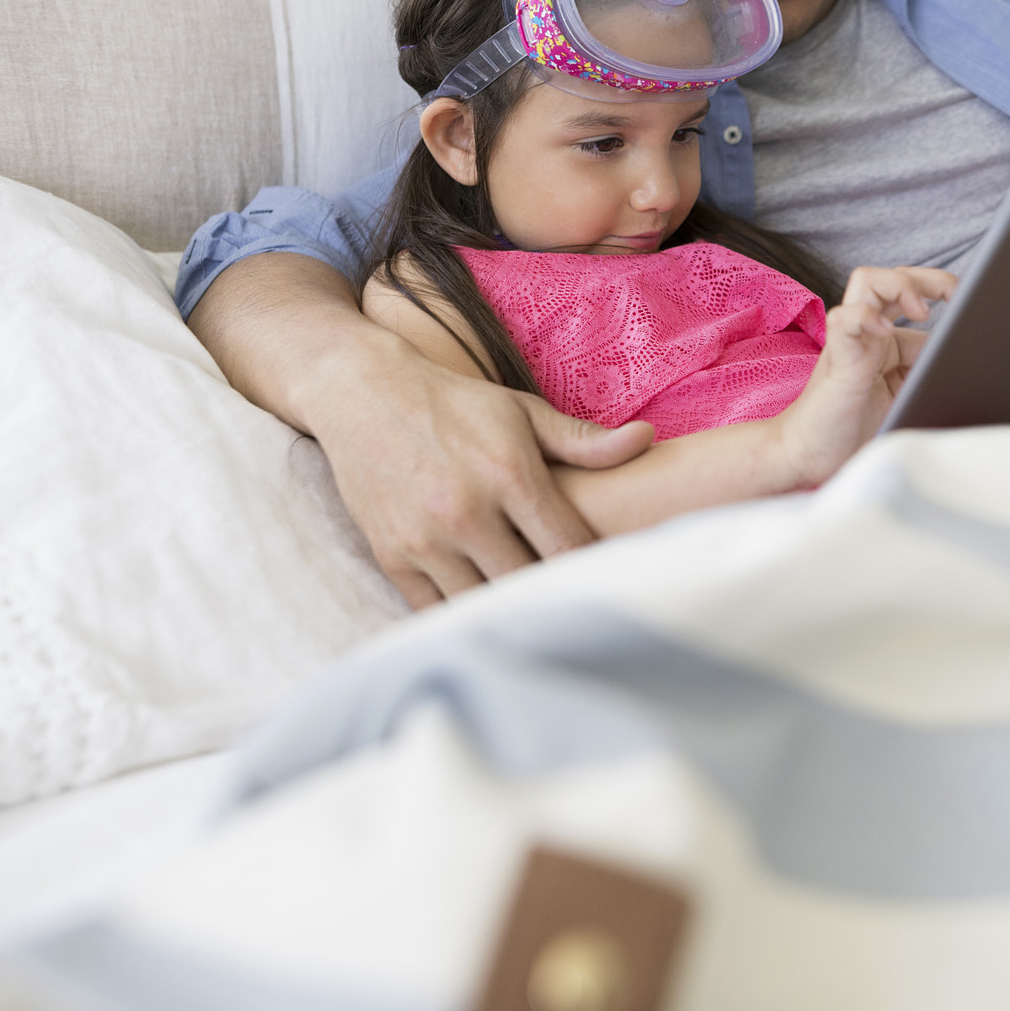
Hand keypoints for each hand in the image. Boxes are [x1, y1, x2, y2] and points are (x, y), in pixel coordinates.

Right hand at [187, 252, 652, 609]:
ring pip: (483, 606)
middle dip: (555, 598)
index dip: (593, 568)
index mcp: (510, 476)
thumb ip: (583, 441)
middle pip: (529, 585)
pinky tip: (487, 616)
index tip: (608, 577)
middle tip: (579, 607)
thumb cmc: (456, 404)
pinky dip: (462, 617)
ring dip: (509, 613)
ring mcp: (425, 539)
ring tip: (535, 617)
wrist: (362, 393)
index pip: (568, 548)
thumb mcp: (522, 411)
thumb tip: (647, 440)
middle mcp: (467, 513)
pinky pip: (436, 610)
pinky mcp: (391, 556)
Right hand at [778, 266, 954, 484]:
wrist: (810, 457)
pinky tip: (884, 329)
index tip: (974, 303)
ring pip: (868, 281)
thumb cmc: (856, 430)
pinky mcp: (837, 360)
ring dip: (899, 284)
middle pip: (895, 277)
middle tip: (956, 295)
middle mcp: (869, 334)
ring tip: (921, 310)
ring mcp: (851, 342)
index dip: (943, 290)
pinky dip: (865, 316)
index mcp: (886, 342)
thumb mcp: (907, 397)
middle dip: (931, 278)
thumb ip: (928, 372)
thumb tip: (971, 357)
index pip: (914, 295)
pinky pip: (845, 320)